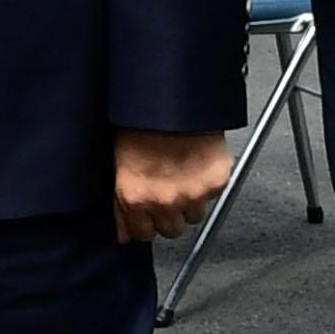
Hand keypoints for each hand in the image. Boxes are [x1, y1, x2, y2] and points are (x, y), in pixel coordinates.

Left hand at [114, 129, 232, 242]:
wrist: (170, 98)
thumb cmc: (140, 122)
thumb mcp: (119, 162)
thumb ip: (121, 203)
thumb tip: (123, 233)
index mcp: (135, 197)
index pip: (144, 235)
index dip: (146, 223)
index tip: (148, 214)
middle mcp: (164, 201)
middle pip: (172, 231)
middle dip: (169, 215)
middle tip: (168, 192)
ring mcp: (192, 194)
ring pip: (195, 215)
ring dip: (191, 201)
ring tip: (184, 175)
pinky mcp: (215, 182)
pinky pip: (213, 195)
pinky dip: (208, 183)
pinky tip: (198, 164)